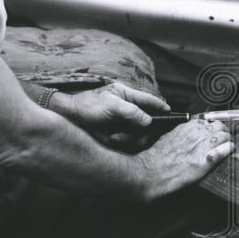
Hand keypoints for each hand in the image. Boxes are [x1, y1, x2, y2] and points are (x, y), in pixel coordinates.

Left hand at [55, 80, 169, 132]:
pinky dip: (119, 141)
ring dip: (126, 137)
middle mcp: (126, 109)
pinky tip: (108, 138)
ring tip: (111, 136)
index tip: (170, 111)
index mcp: (126, 96)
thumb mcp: (111, 106)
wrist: (69, 119)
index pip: (148, 100)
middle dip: (141, 131)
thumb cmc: (88, 106)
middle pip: (146, 122)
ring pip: (136, 134)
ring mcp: (122, 122)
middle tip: (138, 137)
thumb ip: (131, 111)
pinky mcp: (116, 133)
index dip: (160, 106)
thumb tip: (149, 121)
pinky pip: (127, 141)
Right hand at [133, 118, 234, 199]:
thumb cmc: (158, 157)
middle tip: (223, 140)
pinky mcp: (206, 161)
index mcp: (189, 127)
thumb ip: (182, 133)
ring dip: (227, 141)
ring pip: (225, 137)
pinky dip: (228, 150)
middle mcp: (198, 134)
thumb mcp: (169, 137)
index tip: (214, 133)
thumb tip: (189, 132)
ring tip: (226, 146)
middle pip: (220, 127)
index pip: (209, 122)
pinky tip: (229, 151)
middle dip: (223, 133)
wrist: (152, 172)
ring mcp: (203, 146)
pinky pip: (224, 150)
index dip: (214, 128)